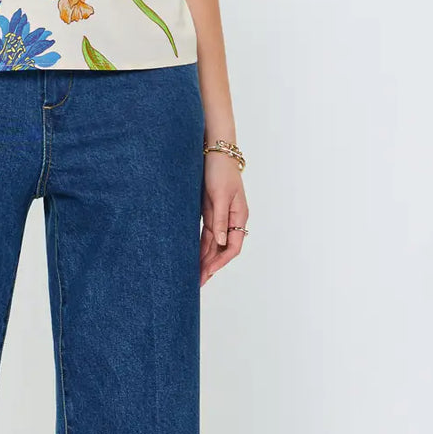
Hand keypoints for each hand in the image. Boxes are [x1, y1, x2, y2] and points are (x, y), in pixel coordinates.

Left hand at [200, 154, 246, 285]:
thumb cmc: (220, 170)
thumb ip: (220, 219)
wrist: (214, 151)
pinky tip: (193, 258)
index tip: (208, 272)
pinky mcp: (209, 212)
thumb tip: (222, 241)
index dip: (221, 261)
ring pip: (214, 245)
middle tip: (198, 282)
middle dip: (211, 266)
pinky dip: (200, 247)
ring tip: (195, 275)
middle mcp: (231, 219)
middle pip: (222, 249)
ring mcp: (220, 216)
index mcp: (239, 216)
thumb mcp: (221, 195)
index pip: (233, 247)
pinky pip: (206, 235)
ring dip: (205, 260)